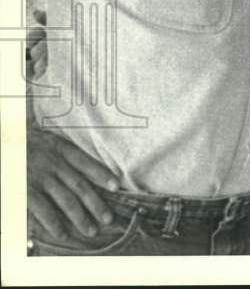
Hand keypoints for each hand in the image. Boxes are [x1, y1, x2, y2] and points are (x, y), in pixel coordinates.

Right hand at [27, 125, 119, 240]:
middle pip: (80, 185)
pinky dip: (53, 223)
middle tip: (108, 218)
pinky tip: (63, 234)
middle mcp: (53, 163)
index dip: (101, 174)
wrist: (3, 139)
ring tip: (91, 230)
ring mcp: (40, 178)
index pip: (85, 162)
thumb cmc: (22, 141)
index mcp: (58, 148)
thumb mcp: (43, 139)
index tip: (116, 185)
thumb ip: (59, 151)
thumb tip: (77, 164)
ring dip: (80, 217)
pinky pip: (43, 209)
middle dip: (96, 203)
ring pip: (66, 199)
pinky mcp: (26, 190)